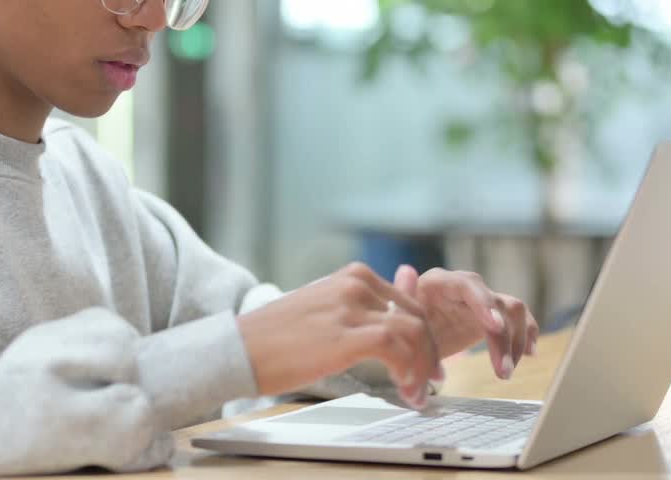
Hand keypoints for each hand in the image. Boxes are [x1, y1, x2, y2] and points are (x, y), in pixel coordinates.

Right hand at [237, 262, 442, 408]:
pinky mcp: (348, 335)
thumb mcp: (326, 312)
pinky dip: (408, 372)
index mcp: (354, 276)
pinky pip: (397, 349)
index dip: (424, 335)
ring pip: (415, 332)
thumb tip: (392, 321)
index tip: (427, 360)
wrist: (241, 348)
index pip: (408, 303)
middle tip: (430, 380)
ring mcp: (353, 307)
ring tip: (416, 394)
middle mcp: (358, 284)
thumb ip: (362, 311)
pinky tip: (404, 390)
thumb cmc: (277, 336)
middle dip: (430, 352)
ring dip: (422, 367)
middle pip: (417, 316)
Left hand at [394, 265, 538, 381]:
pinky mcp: (490, 317)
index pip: (466, 285)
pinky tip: (529, 353)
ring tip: (506, 371)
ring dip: (515, 341)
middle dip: (503, 336)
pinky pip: (517, 320)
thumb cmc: (399, 327)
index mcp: (437, 282)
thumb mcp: (396, 319)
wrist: (405, 339)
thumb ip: (403, 300)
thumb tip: (406, 270)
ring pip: (512, 309)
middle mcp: (463, 286)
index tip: (495, 327)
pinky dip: (526, 334)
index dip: (483, 304)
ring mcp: (479, 301)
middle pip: (495, 300)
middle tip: (503, 370)